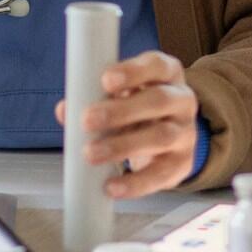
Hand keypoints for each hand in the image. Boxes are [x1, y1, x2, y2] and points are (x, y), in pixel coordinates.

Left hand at [55, 51, 199, 197]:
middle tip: (87, 120)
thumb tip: (65, 110)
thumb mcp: (121, 97)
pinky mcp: (182, 164)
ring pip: (161, 137)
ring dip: (122, 146)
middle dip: (121, 111)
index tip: (105, 80)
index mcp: (167, 74)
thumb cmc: (138, 110)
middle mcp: (182, 100)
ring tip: (91, 153)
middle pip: (159, 100)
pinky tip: (112, 186)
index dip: (133, 71)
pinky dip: (135, 183)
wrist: (169, 141)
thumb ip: (93, 99)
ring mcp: (186, 133)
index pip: (156, 65)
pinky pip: (160, 174)